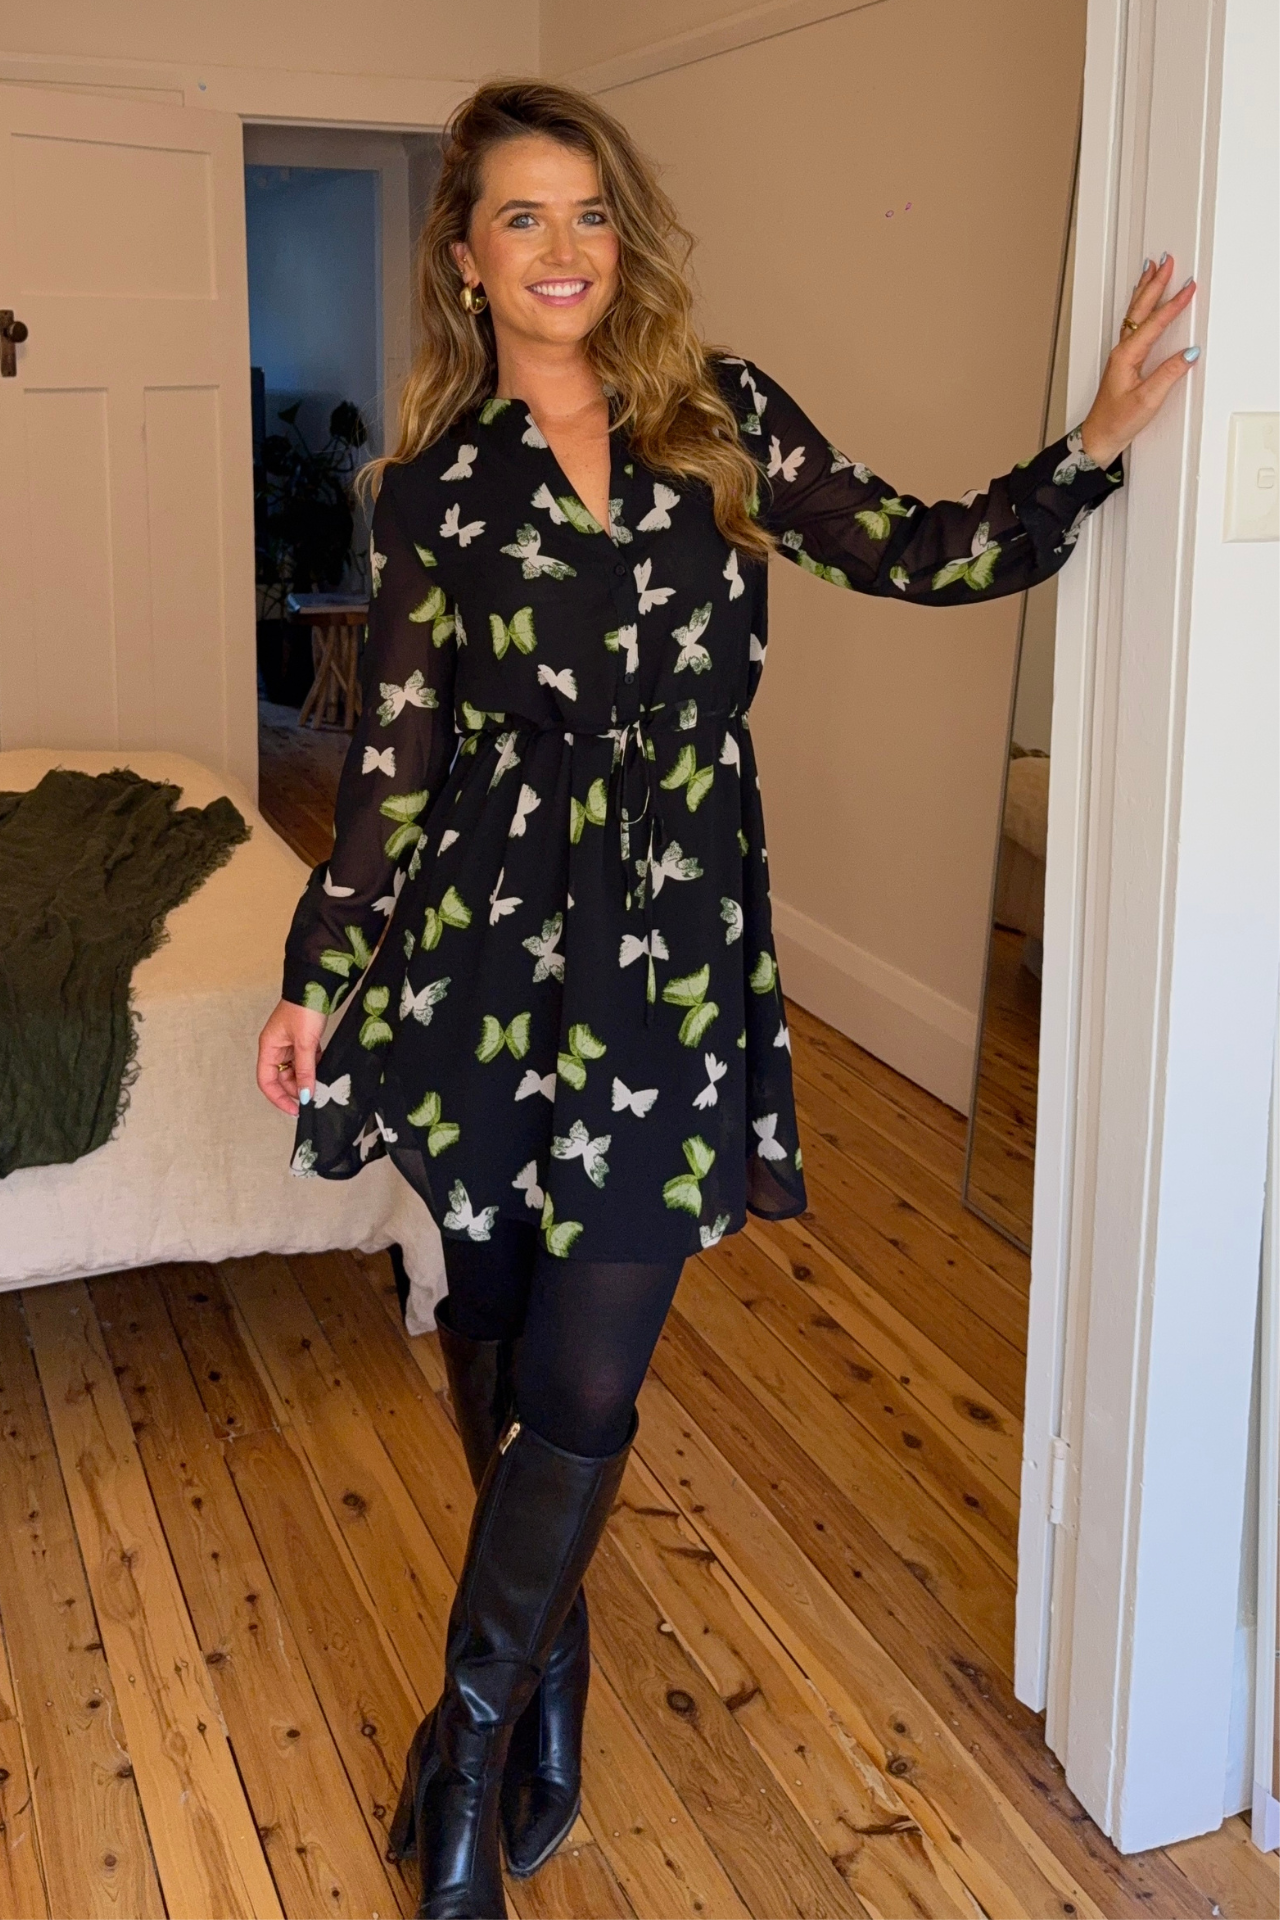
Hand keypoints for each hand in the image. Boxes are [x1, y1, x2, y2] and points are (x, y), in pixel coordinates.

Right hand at [257, 998, 326, 1115]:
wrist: (318, 984)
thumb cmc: (305, 1008)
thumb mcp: (306, 1043)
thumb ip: (305, 1070)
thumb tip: (305, 1094)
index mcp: (269, 1047)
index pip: (266, 1081)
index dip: (278, 1098)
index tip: (294, 1110)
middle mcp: (276, 1047)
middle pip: (281, 1078)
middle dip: (296, 1089)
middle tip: (314, 1098)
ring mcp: (289, 1044)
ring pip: (294, 1071)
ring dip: (306, 1079)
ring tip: (320, 1087)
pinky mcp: (302, 1040)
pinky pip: (305, 1061)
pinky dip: (312, 1068)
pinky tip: (323, 1071)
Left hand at [1079, 254, 1198, 468]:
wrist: (1098, 438)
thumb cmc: (1116, 422)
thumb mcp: (1147, 401)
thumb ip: (1168, 375)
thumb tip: (1189, 354)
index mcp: (1127, 356)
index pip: (1154, 324)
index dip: (1173, 304)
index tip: (1188, 287)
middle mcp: (1122, 351)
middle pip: (1140, 309)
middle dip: (1154, 283)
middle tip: (1167, 261)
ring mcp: (1122, 355)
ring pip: (1135, 313)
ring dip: (1145, 289)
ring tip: (1153, 269)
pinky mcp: (1124, 361)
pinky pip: (1133, 324)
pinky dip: (1141, 307)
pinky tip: (1144, 303)